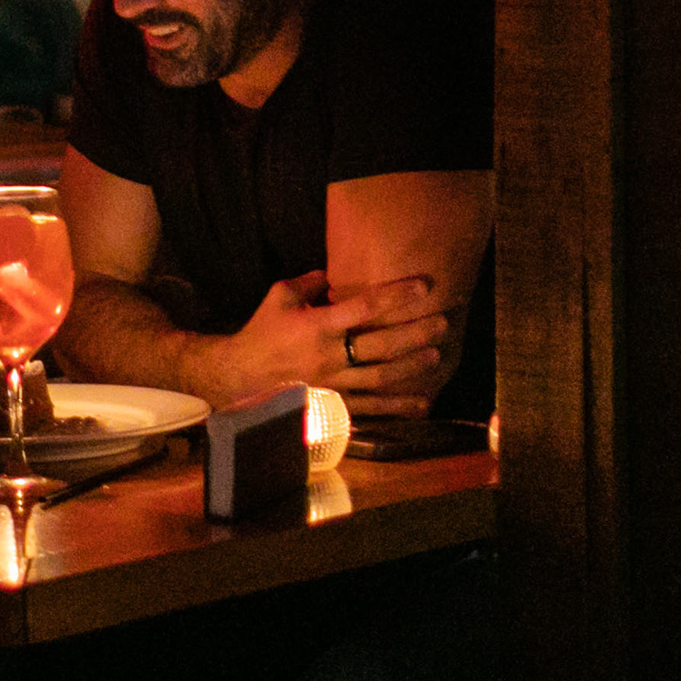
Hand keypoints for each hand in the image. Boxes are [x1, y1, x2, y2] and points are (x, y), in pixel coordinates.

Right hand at [225, 268, 450, 399]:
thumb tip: (332, 273)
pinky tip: (421, 402)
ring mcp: (333, 383)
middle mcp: (330, 355)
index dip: (397, 295)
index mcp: (318, 325)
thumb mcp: (279, 297)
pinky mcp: (333, 405)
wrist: (237, 377)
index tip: (423, 287)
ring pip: (382, 376)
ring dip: (412, 366)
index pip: (365, 306)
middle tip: (442, 323)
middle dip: (415, 333)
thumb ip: (309, 282)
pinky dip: (398, 406)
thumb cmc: (260, 333)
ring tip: (436, 355)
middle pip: (382, 344)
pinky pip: (371, 407)